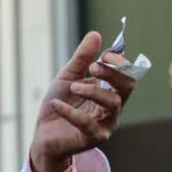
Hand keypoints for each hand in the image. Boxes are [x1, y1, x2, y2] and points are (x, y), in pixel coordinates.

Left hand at [30, 31, 135, 171]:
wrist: (44, 134)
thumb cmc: (60, 104)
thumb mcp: (68, 77)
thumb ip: (82, 59)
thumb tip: (95, 34)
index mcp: (109, 91)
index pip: (128, 74)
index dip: (120, 62)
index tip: (103, 55)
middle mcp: (112, 107)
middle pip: (127, 87)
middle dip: (113, 72)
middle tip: (93, 68)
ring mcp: (105, 123)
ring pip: (112, 104)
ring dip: (93, 91)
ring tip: (72, 86)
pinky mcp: (92, 138)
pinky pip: (87, 123)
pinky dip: (70, 111)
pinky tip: (56, 104)